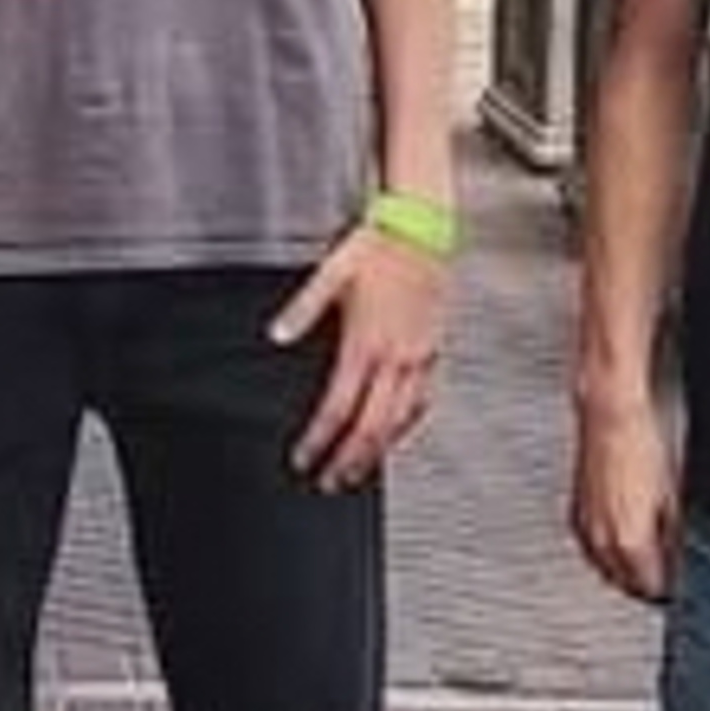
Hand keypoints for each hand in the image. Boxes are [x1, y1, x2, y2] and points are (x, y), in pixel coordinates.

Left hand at [270, 224, 445, 490]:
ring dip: (377, 452)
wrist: (425, 228)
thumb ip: (303, 309)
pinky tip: (394, 435)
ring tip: (358, 472)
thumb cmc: (378, 245)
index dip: (319, 440)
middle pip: (370, 427)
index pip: (338, 407)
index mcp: (366, 341)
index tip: (303, 460)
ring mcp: (420, 357)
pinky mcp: (434, 351)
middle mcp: (396, 357)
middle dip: (348, 461)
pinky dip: (406, 426)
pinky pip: (423, 402)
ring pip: (400, 421)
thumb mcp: (332, 271)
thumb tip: (275, 335)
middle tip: (328, 483)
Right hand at [571, 394, 678, 602]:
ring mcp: (586, 524)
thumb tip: (677, 554)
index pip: (650, 587)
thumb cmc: (645, 445)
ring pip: (602, 565)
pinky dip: (603, 550)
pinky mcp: (577, 508)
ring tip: (639, 567)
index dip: (667, 591)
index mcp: (630, 542)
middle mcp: (603, 539)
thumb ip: (674, 535)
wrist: (613, 413)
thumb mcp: (675, 496)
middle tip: (660, 583)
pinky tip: (616, 542)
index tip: (677, 590)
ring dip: (620, 570)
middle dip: (641, 585)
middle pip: (623, 581)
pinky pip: (589, 544)